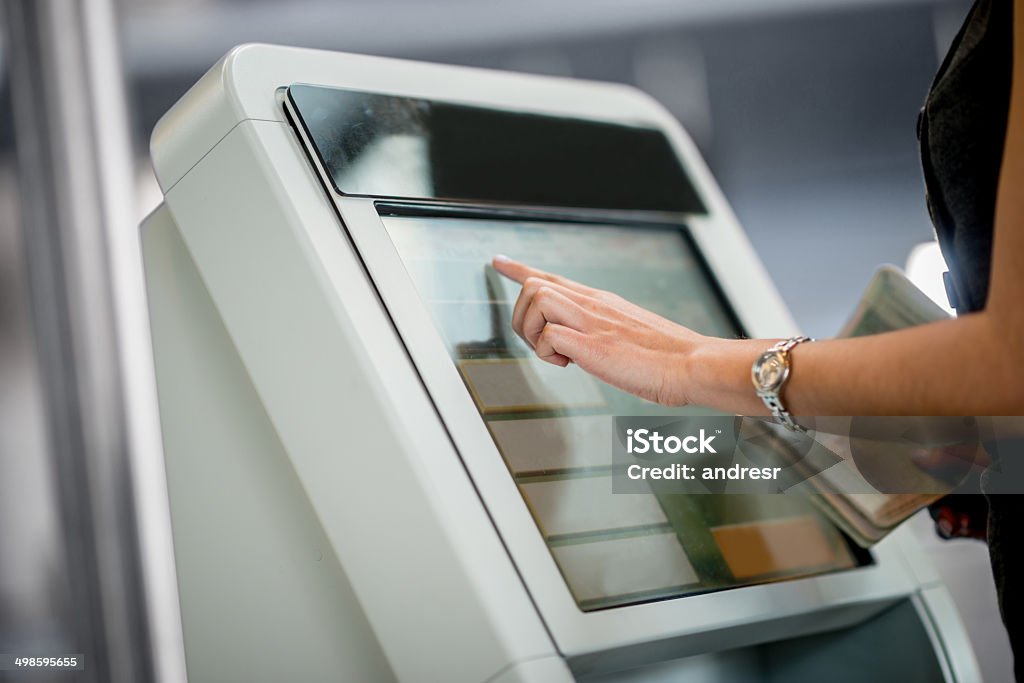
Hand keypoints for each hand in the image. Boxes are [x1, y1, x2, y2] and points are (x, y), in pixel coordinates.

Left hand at [492, 255, 707, 405]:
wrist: (693, 364)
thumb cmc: (668, 358)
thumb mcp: (628, 335)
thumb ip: (602, 334)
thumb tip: (583, 348)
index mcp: (601, 303)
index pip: (553, 278)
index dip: (520, 270)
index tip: (499, 262)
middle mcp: (593, 305)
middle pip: (533, 285)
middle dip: (522, 316)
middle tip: (539, 344)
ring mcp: (592, 321)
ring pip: (536, 299)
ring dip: (533, 331)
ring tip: (556, 355)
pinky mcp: (592, 344)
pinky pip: (548, 336)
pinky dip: (547, 354)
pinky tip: (568, 365)